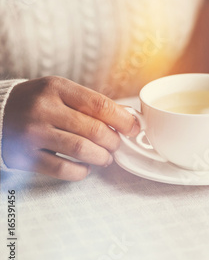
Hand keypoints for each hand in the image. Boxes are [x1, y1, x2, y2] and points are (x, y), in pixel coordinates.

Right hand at [2, 76, 139, 180]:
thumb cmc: (38, 103)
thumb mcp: (62, 92)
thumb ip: (93, 104)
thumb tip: (129, 117)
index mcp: (57, 87)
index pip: (100, 104)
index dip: (123, 120)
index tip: (134, 128)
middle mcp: (43, 108)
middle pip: (94, 130)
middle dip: (113, 141)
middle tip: (116, 145)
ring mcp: (32, 132)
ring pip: (81, 150)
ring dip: (101, 157)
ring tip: (105, 157)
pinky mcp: (23, 155)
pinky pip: (62, 169)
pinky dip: (81, 171)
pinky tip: (85, 167)